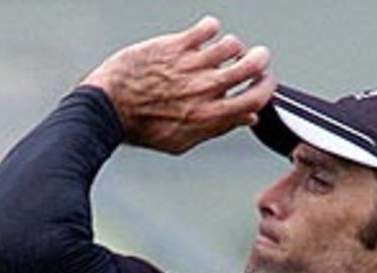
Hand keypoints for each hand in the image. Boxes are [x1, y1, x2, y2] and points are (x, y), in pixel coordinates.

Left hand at [83, 16, 272, 154]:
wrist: (111, 107)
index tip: (264, 84)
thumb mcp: (183, 141)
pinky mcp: (177, 45)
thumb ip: (217, 128)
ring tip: (220, 51)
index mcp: (211, 114)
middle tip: (255, 59)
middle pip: (252, 65)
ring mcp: (192, 64)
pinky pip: (208, 27)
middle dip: (259, 60)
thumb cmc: (143, 127)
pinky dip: (211, 28)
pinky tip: (204, 35)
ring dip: (232, 47)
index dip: (266, 88)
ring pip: (232, 44)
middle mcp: (206, 88)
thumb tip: (244, 119)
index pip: (256, 98)